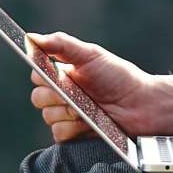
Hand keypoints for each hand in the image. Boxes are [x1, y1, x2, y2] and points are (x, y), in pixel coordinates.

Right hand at [26, 32, 172, 142]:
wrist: (141, 106)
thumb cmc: (119, 77)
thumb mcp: (91, 55)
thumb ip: (61, 44)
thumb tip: (31, 38)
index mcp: (62, 73)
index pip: (36, 75)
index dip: (44, 77)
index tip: (60, 76)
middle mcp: (62, 94)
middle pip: (38, 98)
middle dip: (57, 97)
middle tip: (78, 94)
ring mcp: (66, 115)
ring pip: (48, 116)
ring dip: (67, 113)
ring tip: (89, 109)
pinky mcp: (72, 134)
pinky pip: (58, 133)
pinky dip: (72, 129)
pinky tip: (88, 123)